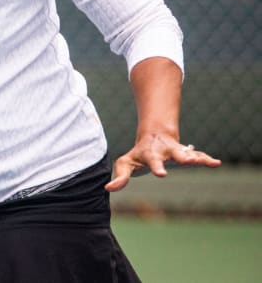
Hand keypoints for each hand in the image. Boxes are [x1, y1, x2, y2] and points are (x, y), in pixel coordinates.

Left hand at [105, 134, 221, 191]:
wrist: (155, 135)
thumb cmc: (139, 154)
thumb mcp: (126, 163)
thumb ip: (120, 177)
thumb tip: (108, 188)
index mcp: (149, 153)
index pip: (152, 160)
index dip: (157, 167)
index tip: (162, 174)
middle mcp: (165, 151)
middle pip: (173, 154)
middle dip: (180, 158)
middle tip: (186, 162)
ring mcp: (177, 151)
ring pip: (187, 153)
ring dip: (195, 158)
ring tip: (202, 162)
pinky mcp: (187, 153)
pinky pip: (198, 156)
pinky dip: (206, 159)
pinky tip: (216, 163)